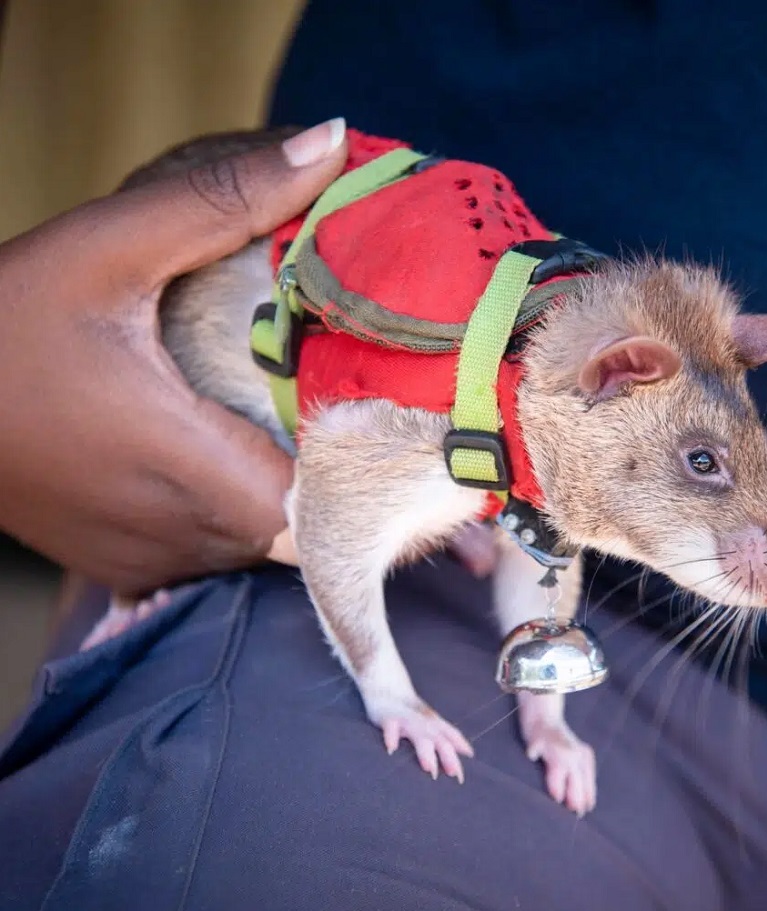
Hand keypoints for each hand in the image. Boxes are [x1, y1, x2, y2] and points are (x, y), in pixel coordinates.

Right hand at [0, 118, 347, 593]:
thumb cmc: (4, 321)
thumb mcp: (107, 247)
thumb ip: (222, 203)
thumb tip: (331, 142)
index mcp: (182, 460)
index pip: (314, 510)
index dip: (359, 475)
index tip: (383, 423)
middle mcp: (172, 527)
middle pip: (295, 535)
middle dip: (332, 485)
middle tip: (350, 416)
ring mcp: (145, 557)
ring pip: (255, 551)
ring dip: (283, 503)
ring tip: (295, 438)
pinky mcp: (118, 566)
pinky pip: (207, 560)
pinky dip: (231, 525)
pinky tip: (229, 471)